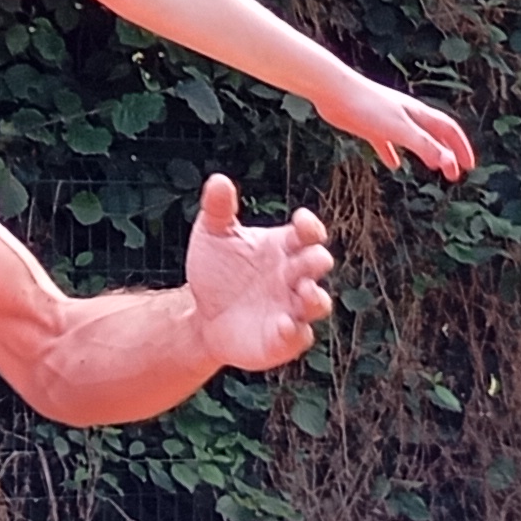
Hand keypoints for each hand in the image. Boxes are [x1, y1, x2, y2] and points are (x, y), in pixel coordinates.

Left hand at [182, 174, 335, 371]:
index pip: (308, 233)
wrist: (203, 314)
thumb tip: (218, 180)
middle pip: (317, 264)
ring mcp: (292, 308)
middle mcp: (294, 276)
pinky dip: (294, 332)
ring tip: (304, 293)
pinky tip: (283, 326)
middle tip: (310, 259)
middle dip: (317, 261)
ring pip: (318, 303)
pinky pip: (298, 336)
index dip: (311, 226)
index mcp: (284, 247)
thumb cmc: (218, 270)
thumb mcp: (213, 236)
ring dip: (315, 298)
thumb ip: (218, 209)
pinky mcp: (283, 339)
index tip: (302, 221)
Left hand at [330, 75, 472, 180]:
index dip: (461, 147)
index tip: (468, 166)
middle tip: (455, 173)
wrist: (334, 90)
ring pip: (414, 138)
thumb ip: (423, 145)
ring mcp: (388, 120)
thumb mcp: (400, 130)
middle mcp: (406, 115)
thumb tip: (447, 162)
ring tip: (433, 167)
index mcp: (418, 113)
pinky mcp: (370, 126)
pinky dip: (394, 154)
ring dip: (426, 152)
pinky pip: (388, 142)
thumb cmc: (367, 106)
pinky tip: (393, 165)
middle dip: (448, 152)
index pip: (448, 130)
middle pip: (434, 134)